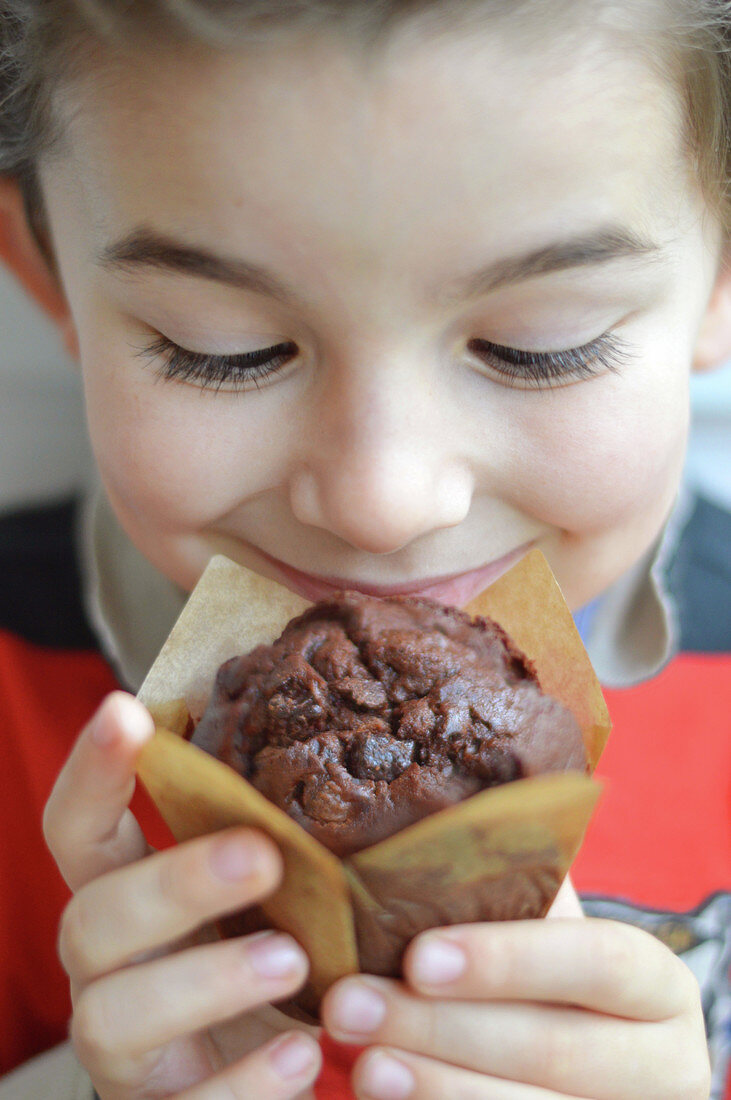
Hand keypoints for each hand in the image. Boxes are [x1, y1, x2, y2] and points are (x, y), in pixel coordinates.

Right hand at [43, 691, 322, 1098]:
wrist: (267, 1079)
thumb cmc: (269, 961)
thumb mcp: (265, 898)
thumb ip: (271, 839)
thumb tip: (343, 741)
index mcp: (124, 900)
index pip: (78, 828)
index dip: (91, 771)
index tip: (124, 710)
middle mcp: (108, 971)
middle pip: (91, 921)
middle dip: (171, 883)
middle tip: (261, 856)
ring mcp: (126, 1053)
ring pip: (115, 1017)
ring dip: (204, 981)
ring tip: (292, 960)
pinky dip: (242, 1082)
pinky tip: (302, 1054)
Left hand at [321, 883, 710, 1099]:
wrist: (559, 1053)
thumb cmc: (535, 974)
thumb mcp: (537, 930)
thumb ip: (505, 891)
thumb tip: (414, 837)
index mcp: (657, 986)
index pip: (599, 961)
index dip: (510, 960)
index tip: (418, 957)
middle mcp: (663, 1065)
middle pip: (556, 1049)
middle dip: (442, 1028)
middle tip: (350, 1005)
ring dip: (435, 1087)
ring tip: (361, 1063)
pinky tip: (383, 1097)